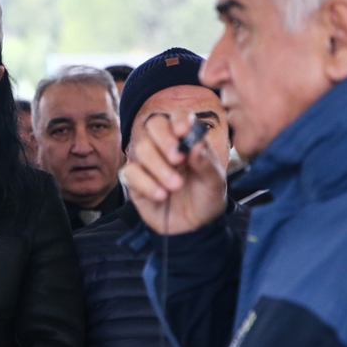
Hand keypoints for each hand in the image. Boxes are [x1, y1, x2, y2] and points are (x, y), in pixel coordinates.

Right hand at [121, 112, 226, 234]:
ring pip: (141, 148)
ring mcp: (148, 162)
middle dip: (164, 140)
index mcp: (186, 140)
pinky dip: (146, 183)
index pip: (176, 118)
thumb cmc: (206, 198)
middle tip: (178, 159)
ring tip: (175, 186)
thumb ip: (207, 163)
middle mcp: (165, 146)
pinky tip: (161, 196)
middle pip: (153, 125)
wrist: (195, 227)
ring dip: (159, 167)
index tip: (183, 131)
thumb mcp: (215, 182)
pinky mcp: (135, 181)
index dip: (177, 120)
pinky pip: (131, 173)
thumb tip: (196, 146)